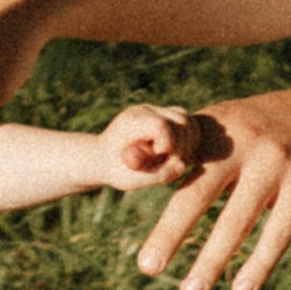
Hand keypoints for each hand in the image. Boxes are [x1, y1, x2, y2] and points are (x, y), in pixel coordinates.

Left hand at [97, 102, 216, 192]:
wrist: (102, 157)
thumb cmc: (115, 170)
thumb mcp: (130, 179)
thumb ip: (157, 175)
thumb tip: (182, 166)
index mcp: (131, 121)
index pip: (162, 126)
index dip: (168, 146)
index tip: (159, 159)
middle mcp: (144, 110)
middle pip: (180, 121)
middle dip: (180, 146)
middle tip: (167, 163)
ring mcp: (155, 110)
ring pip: (187, 120)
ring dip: (186, 144)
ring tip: (170, 159)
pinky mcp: (164, 114)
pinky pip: (187, 123)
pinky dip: (187, 140)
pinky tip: (174, 154)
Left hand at [132, 93, 290, 289]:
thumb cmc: (267, 129)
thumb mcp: (229, 123)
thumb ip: (190, 147)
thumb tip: (138, 167)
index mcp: (216, 129)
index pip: (175, 164)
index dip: (150, 187)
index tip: (127, 197)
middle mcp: (242, 142)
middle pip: (198, 194)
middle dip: (170, 233)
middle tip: (146, 267)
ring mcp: (275, 163)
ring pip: (236, 221)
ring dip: (212, 261)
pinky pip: (278, 232)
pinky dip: (258, 264)